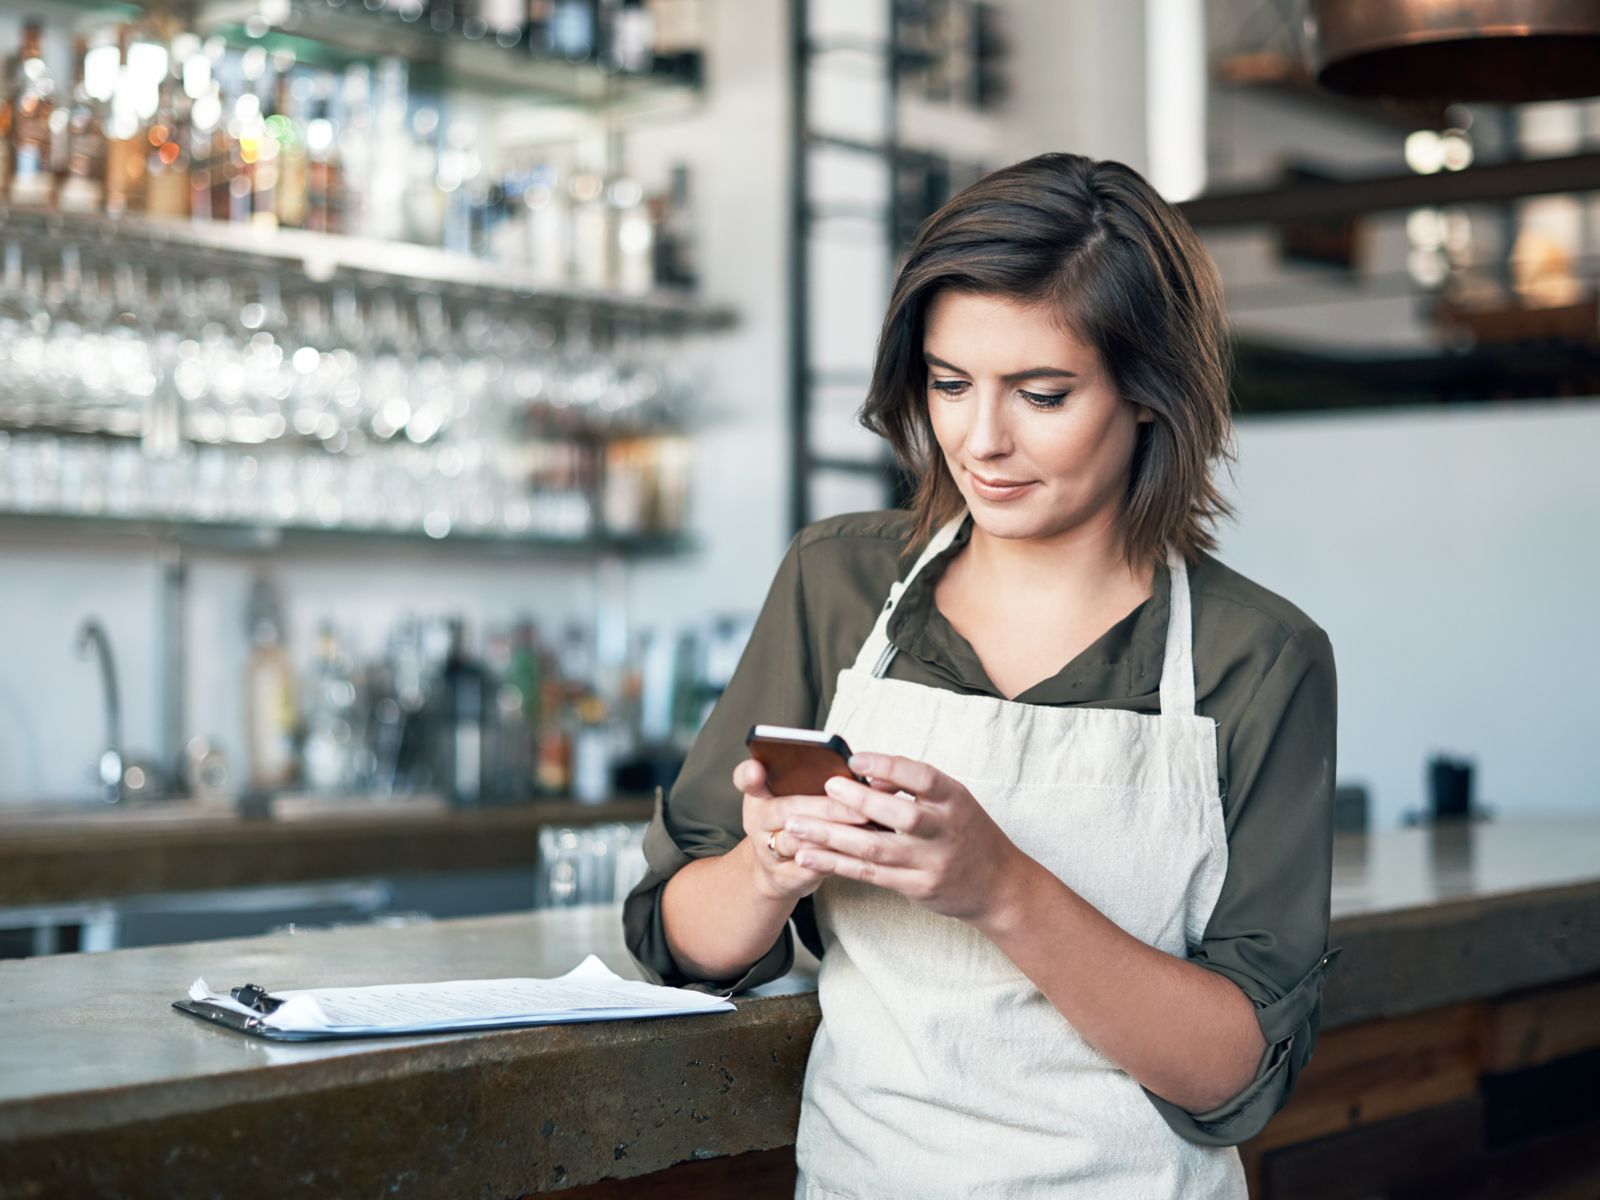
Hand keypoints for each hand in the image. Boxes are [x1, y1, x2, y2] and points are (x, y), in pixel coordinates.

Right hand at [733, 757, 873, 903]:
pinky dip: (834, 860)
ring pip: (798, 842)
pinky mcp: (782, 877)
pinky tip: (858, 851)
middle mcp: (757, 821)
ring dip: (833, 835)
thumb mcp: (793, 796)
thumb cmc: (795, 821)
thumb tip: (859, 767)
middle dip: (826, 807)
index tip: (758, 769)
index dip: (749, 774)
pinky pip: (809, 868)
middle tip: (859, 805)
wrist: (779, 869)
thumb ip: (813, 779)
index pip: (746, 778)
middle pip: (787, 809)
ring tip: (865, 826)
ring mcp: (767, 851)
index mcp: (758, 794)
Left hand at [781, 752, 1027, 924]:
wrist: (998, 886)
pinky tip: (808, 857)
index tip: (856, 758)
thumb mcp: (952, 801)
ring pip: (875, 849)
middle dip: (858, 801)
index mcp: (955, 800)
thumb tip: (868, 774)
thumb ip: (913, 788)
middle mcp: (945, 831)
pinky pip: (869, 875)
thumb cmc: (967, 833)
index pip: (923, 777)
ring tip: (795, 826)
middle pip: (899, 815)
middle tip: (823, 789)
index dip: (889, 765)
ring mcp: (931, 862)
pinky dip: (835, 864)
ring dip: (830, 837)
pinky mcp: (916, 887)